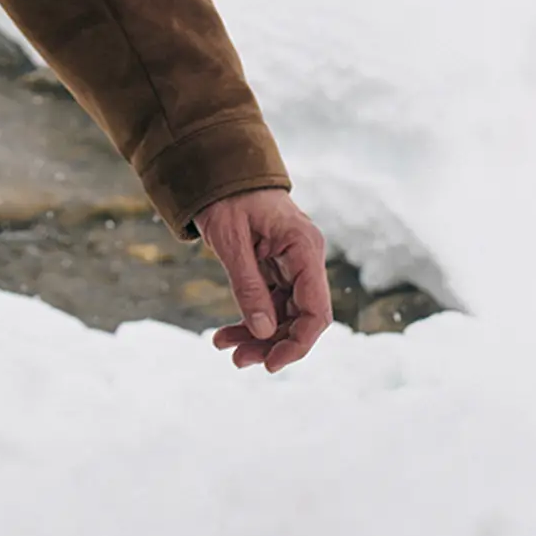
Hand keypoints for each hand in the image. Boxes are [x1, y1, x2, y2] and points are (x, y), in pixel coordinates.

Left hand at [194, 188, 332, 372]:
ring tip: (224, 347)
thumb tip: (264, 331)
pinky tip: (225, 335)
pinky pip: (270, 305)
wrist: (219, 171)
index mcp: (304, 247)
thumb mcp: (231, 242)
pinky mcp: (277, 270)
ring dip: (258, 337)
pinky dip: (250, 322)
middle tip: (237, 360)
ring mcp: (292, 265)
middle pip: (301, 318)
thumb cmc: (227, 198)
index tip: (271, 364)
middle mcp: (305, 259)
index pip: (316, 309)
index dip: (298, 343)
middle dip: (272, 344)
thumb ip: (248, 286)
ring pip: (285, 316)